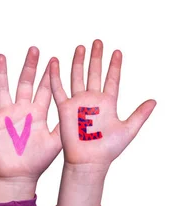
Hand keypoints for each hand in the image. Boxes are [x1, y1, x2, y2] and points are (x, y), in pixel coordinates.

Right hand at [0, 47, 60, 181]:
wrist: (18, 176)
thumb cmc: (38, 162)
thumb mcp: (57, 142)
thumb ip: (66, 126)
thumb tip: (83, 113)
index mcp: (38, 113)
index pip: (45, 89)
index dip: (49, 75)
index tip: (54, 58)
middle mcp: (22, 110)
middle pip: (25, 83)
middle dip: (29, 66)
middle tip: (34, 49)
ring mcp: (7, 115)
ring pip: (3, 89)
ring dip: (2, 73)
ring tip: (0, 56)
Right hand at [50, 40, 155, 169]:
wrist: (88, 161)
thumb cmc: (107, 150)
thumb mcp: (128, 130)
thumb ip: (140, 114)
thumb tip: (154, 101)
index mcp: (108, 103)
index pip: (112, 79)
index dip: (115, 66)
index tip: (117, 52)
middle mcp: (92, 100)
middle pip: (94, 73)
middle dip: (96, 57)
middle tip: (98, 42)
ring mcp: (78, 103)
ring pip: (77, 77)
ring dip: (78, 62)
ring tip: (80, 47)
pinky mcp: (64, 108)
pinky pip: (58, 89)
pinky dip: (55, 76)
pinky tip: (55, 62)